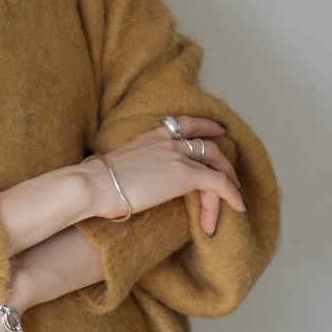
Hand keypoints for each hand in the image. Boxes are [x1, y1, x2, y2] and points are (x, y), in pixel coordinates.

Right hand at [80, 116, 244, 236]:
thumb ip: (130, 170)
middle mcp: (166, 141)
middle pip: (207, 145)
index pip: (184, 124)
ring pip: (216, 165)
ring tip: (235, 202)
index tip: (218, 130)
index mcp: (150, 137)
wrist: (93, 185)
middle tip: (234, 178)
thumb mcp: (116, 168)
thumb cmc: (94, 184)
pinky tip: (239, 207)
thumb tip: (129, 186)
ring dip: (229, 185)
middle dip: (224, 162)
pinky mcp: (184, 175)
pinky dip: (232, 194)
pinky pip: (219, 182)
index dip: (206, 126)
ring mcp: (177, 156)